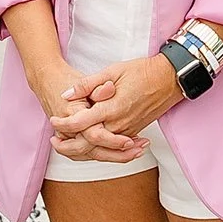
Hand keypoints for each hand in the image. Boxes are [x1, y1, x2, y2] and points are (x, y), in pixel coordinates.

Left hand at [49, 53, 181, 150]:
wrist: (169, 79)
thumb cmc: (141, 71)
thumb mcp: (112, 70)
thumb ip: (88, 84)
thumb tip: (66, 93)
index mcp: (111, 108)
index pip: (81, 123)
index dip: (64, 124)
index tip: (53, 122)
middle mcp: (119, 124)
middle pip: (89, 143)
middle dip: (69, 146)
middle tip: (55, 141)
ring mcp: (127, 130)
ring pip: (101, 149)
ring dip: (82, 150)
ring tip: (66, 146)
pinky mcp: (133, 132)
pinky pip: (113, 147)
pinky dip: (99, 149)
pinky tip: (88, 145)